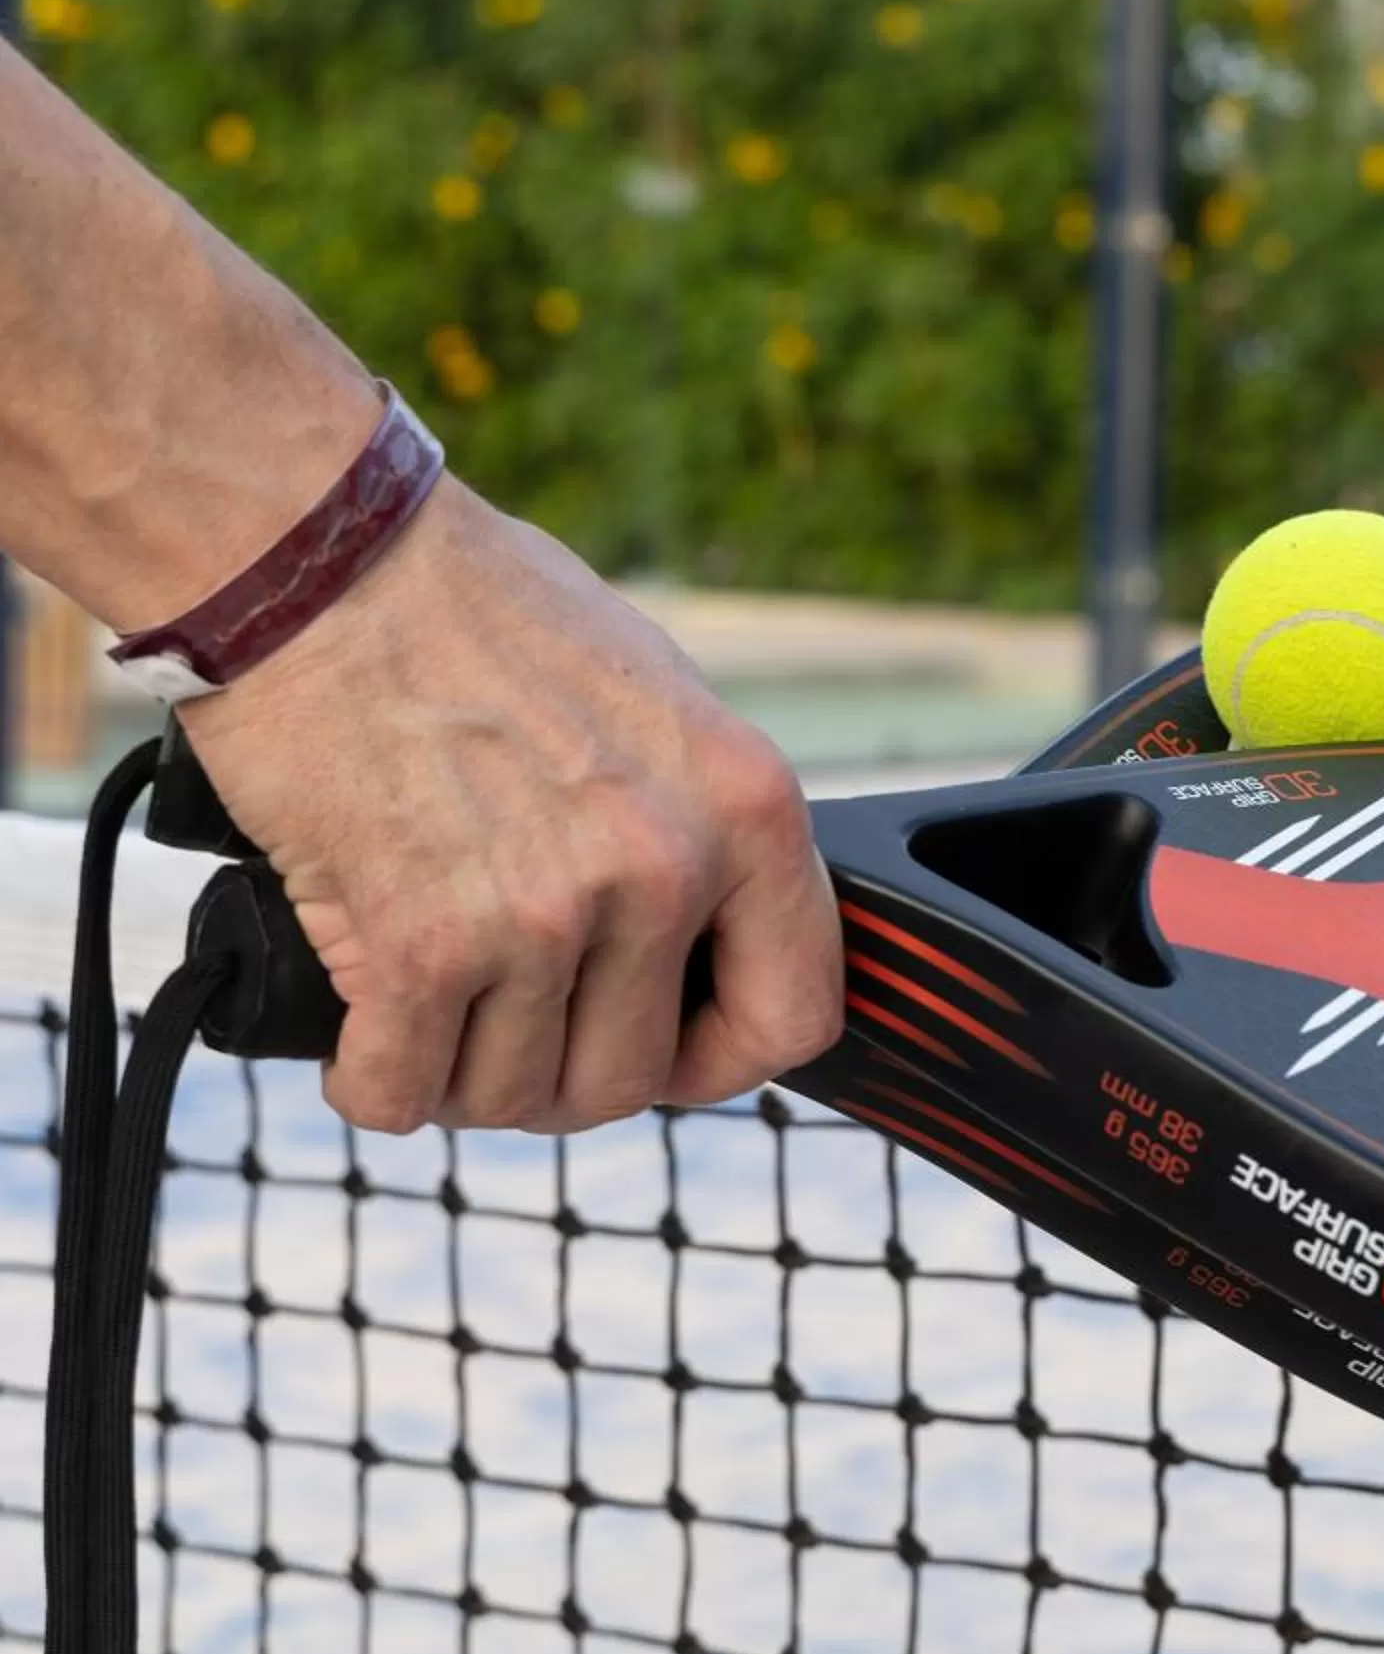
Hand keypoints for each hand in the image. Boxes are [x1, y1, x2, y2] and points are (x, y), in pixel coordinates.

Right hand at [175, 480, 844, 1133]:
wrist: (321, 558)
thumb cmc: (477, 613)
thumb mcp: (658, 701)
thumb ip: (695, 828)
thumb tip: (702, 947)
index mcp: (749, 808)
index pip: (792, 1017)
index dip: (722, 1060)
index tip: (665, 1049)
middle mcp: (665, 869)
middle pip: (631, 1078)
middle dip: (561, 1072)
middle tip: (504, 1022)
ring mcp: (546, 913)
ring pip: (512, 1095)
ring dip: (461, 1076)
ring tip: (428, 1010)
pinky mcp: (420, 943)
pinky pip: (401, 1089)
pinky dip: (370, 1081)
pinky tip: (359, 1038)